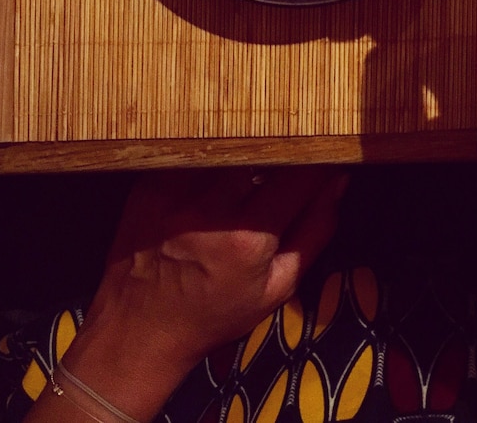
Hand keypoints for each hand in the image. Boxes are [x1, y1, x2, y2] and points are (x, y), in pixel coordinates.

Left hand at [45, 165, 346, 421]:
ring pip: (228, 148)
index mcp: (248, 237)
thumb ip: (314, 231)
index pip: (298, 176)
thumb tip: (338, 182)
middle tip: (287, 162)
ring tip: (250, 169)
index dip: (318, 163)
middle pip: (262, 153)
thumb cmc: (216, 313)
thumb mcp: (278, 287)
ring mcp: (174, 192)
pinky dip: (211, 160)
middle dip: (282, 154)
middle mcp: (210, 208)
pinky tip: (213, 177)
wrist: (138, 330)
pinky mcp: (149, 184)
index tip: (325, 158)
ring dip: (246, 154)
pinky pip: (194, 154)